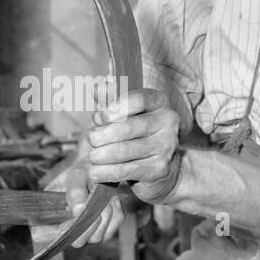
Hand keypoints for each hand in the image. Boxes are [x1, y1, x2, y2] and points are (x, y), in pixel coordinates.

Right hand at [48, 158, 122, 246]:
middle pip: (78, 242)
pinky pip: (113, 228)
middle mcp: (69, 232)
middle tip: (94, 200)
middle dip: (89, 222)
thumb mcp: (76, 176)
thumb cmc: (82, 172)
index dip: (60, 229)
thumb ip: (75, 191)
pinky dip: (116, 211)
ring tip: (103, 194)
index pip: (45, 235)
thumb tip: (78, 210)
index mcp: (49, 219)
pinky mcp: (105, 231)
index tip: (74, 212)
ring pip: (99, 237)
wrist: (101, 170)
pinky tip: (112, 199)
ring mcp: (88, 235)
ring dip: (105, 213)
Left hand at [86, 88, 182, 203]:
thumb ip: (109, 99)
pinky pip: (126, 170)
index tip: (98, 118)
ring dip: (101, 155)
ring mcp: (165, 147)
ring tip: (92, 157)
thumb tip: (96, 87)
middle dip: (102, 135)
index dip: (113, 109)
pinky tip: (95, 172)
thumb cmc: (137, 135)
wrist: (161, 167)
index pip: (138, 100)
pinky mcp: (159, 169)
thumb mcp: (124, 113)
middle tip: (91, 140)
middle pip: (128, 127)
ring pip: (125, 150)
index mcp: (159, 102)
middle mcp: (167, 122)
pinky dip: (106, 172)